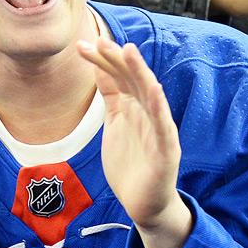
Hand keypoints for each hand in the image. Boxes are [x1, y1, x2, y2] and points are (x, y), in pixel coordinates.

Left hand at [77, 37, 192, 247]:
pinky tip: (153, 89)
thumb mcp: (114, 124)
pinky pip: (163, 125)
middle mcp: (147, 113)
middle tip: (98, 41)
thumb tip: (98, 67)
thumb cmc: (130, 165)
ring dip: (139, 73)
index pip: (117, 77)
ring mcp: (158, 129)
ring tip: (128, 51)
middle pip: (132, 79)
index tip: (81, 45)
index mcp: (132, 107)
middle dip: (115, 60)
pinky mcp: (166, 150)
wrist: (145, 205)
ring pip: (150, 95)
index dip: (101, 60)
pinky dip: (158, 106)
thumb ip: (110, 96)